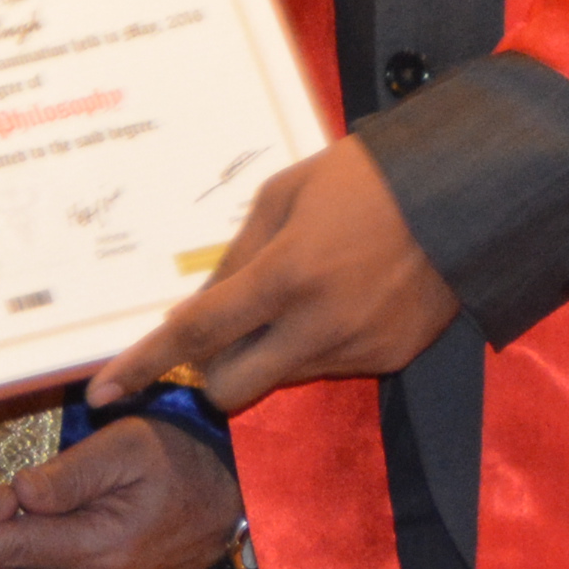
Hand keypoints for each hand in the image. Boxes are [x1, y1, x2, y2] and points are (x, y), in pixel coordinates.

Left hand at [83, 137, 457, 412]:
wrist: (467, 192)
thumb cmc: (367, 177)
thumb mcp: (284, 193)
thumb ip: (235, 255)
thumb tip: (196, 309)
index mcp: (285, 277)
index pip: (196, 335)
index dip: (143, 363)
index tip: (101, 392)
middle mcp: (318, 327)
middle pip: (231, 388)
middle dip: (212, 370)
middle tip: (224, 328)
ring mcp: (358, 351)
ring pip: (282, 378)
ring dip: (271, 350)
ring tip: (306, 288)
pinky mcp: (391, 360)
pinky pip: (331, 367)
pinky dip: (318, 344)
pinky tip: (345, 296)